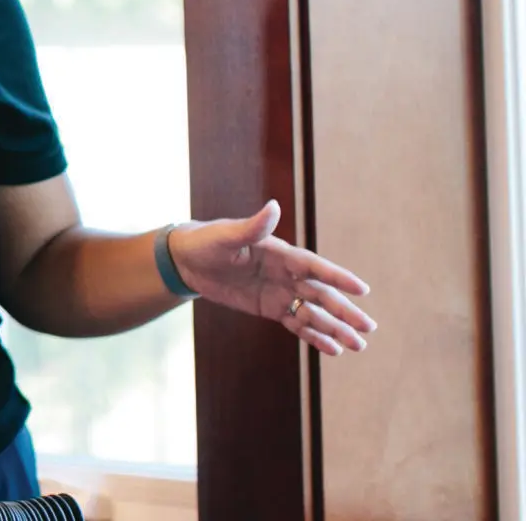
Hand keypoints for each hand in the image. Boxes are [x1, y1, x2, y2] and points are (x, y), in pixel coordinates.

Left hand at [170, 200, 376, 355]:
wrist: (187, 260)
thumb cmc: (206, 241)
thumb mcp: (227, 236)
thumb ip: (253, 227)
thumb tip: (274, 206)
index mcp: (281, 253)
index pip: (315, 267)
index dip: (338, 277)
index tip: (364, 290)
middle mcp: (287, 274)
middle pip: (322, 294)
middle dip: (345, 311)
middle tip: (370, 327)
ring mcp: (281, 292)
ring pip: (314, 313)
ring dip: (336, 328)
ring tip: (359, 346)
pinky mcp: (270, 308)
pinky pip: (297, 324)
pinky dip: (314, 336)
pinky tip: (333, 349)